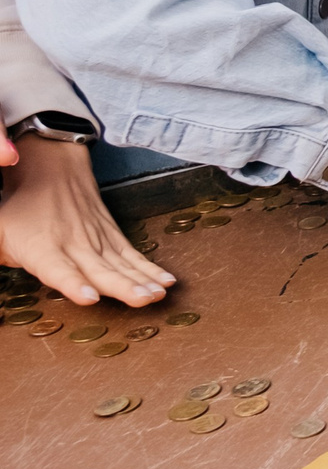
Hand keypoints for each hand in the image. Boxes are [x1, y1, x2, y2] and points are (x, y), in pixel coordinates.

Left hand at [0, 136, 175, 306]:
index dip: (73, 284)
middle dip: (123, 286)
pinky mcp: (112, 236)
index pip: (58, 269)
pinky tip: (165, 281)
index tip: (89, 297)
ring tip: (156, 295)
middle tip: (142, 299)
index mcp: (41, 248)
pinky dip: (150, 268)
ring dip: (141, 280)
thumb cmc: (21, 207)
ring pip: (121, 263)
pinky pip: (133, 255)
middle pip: (101, 269)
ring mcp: (96, 240)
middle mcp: (74, 245)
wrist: (52, 170)